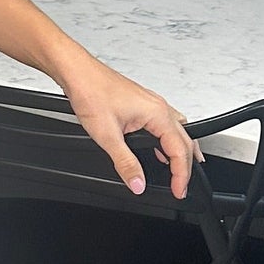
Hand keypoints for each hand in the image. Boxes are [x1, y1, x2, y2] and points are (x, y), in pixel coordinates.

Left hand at [55, 51, 199, 198]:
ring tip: (178, 171)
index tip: (178, 190)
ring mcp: (152, 104)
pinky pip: (166, 125)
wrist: (77, 72)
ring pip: (178, 131)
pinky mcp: (142, 104)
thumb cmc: (91, 92)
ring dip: (180, 152)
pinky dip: (169, 140)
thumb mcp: (107, 135)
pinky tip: (160, 150)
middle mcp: (158, 106)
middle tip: (179, 186)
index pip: (180, 150)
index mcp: (157, 113)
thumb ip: (125, 163)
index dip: (181, 174)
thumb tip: (138, 183)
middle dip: (185, 166)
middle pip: (185, 141)